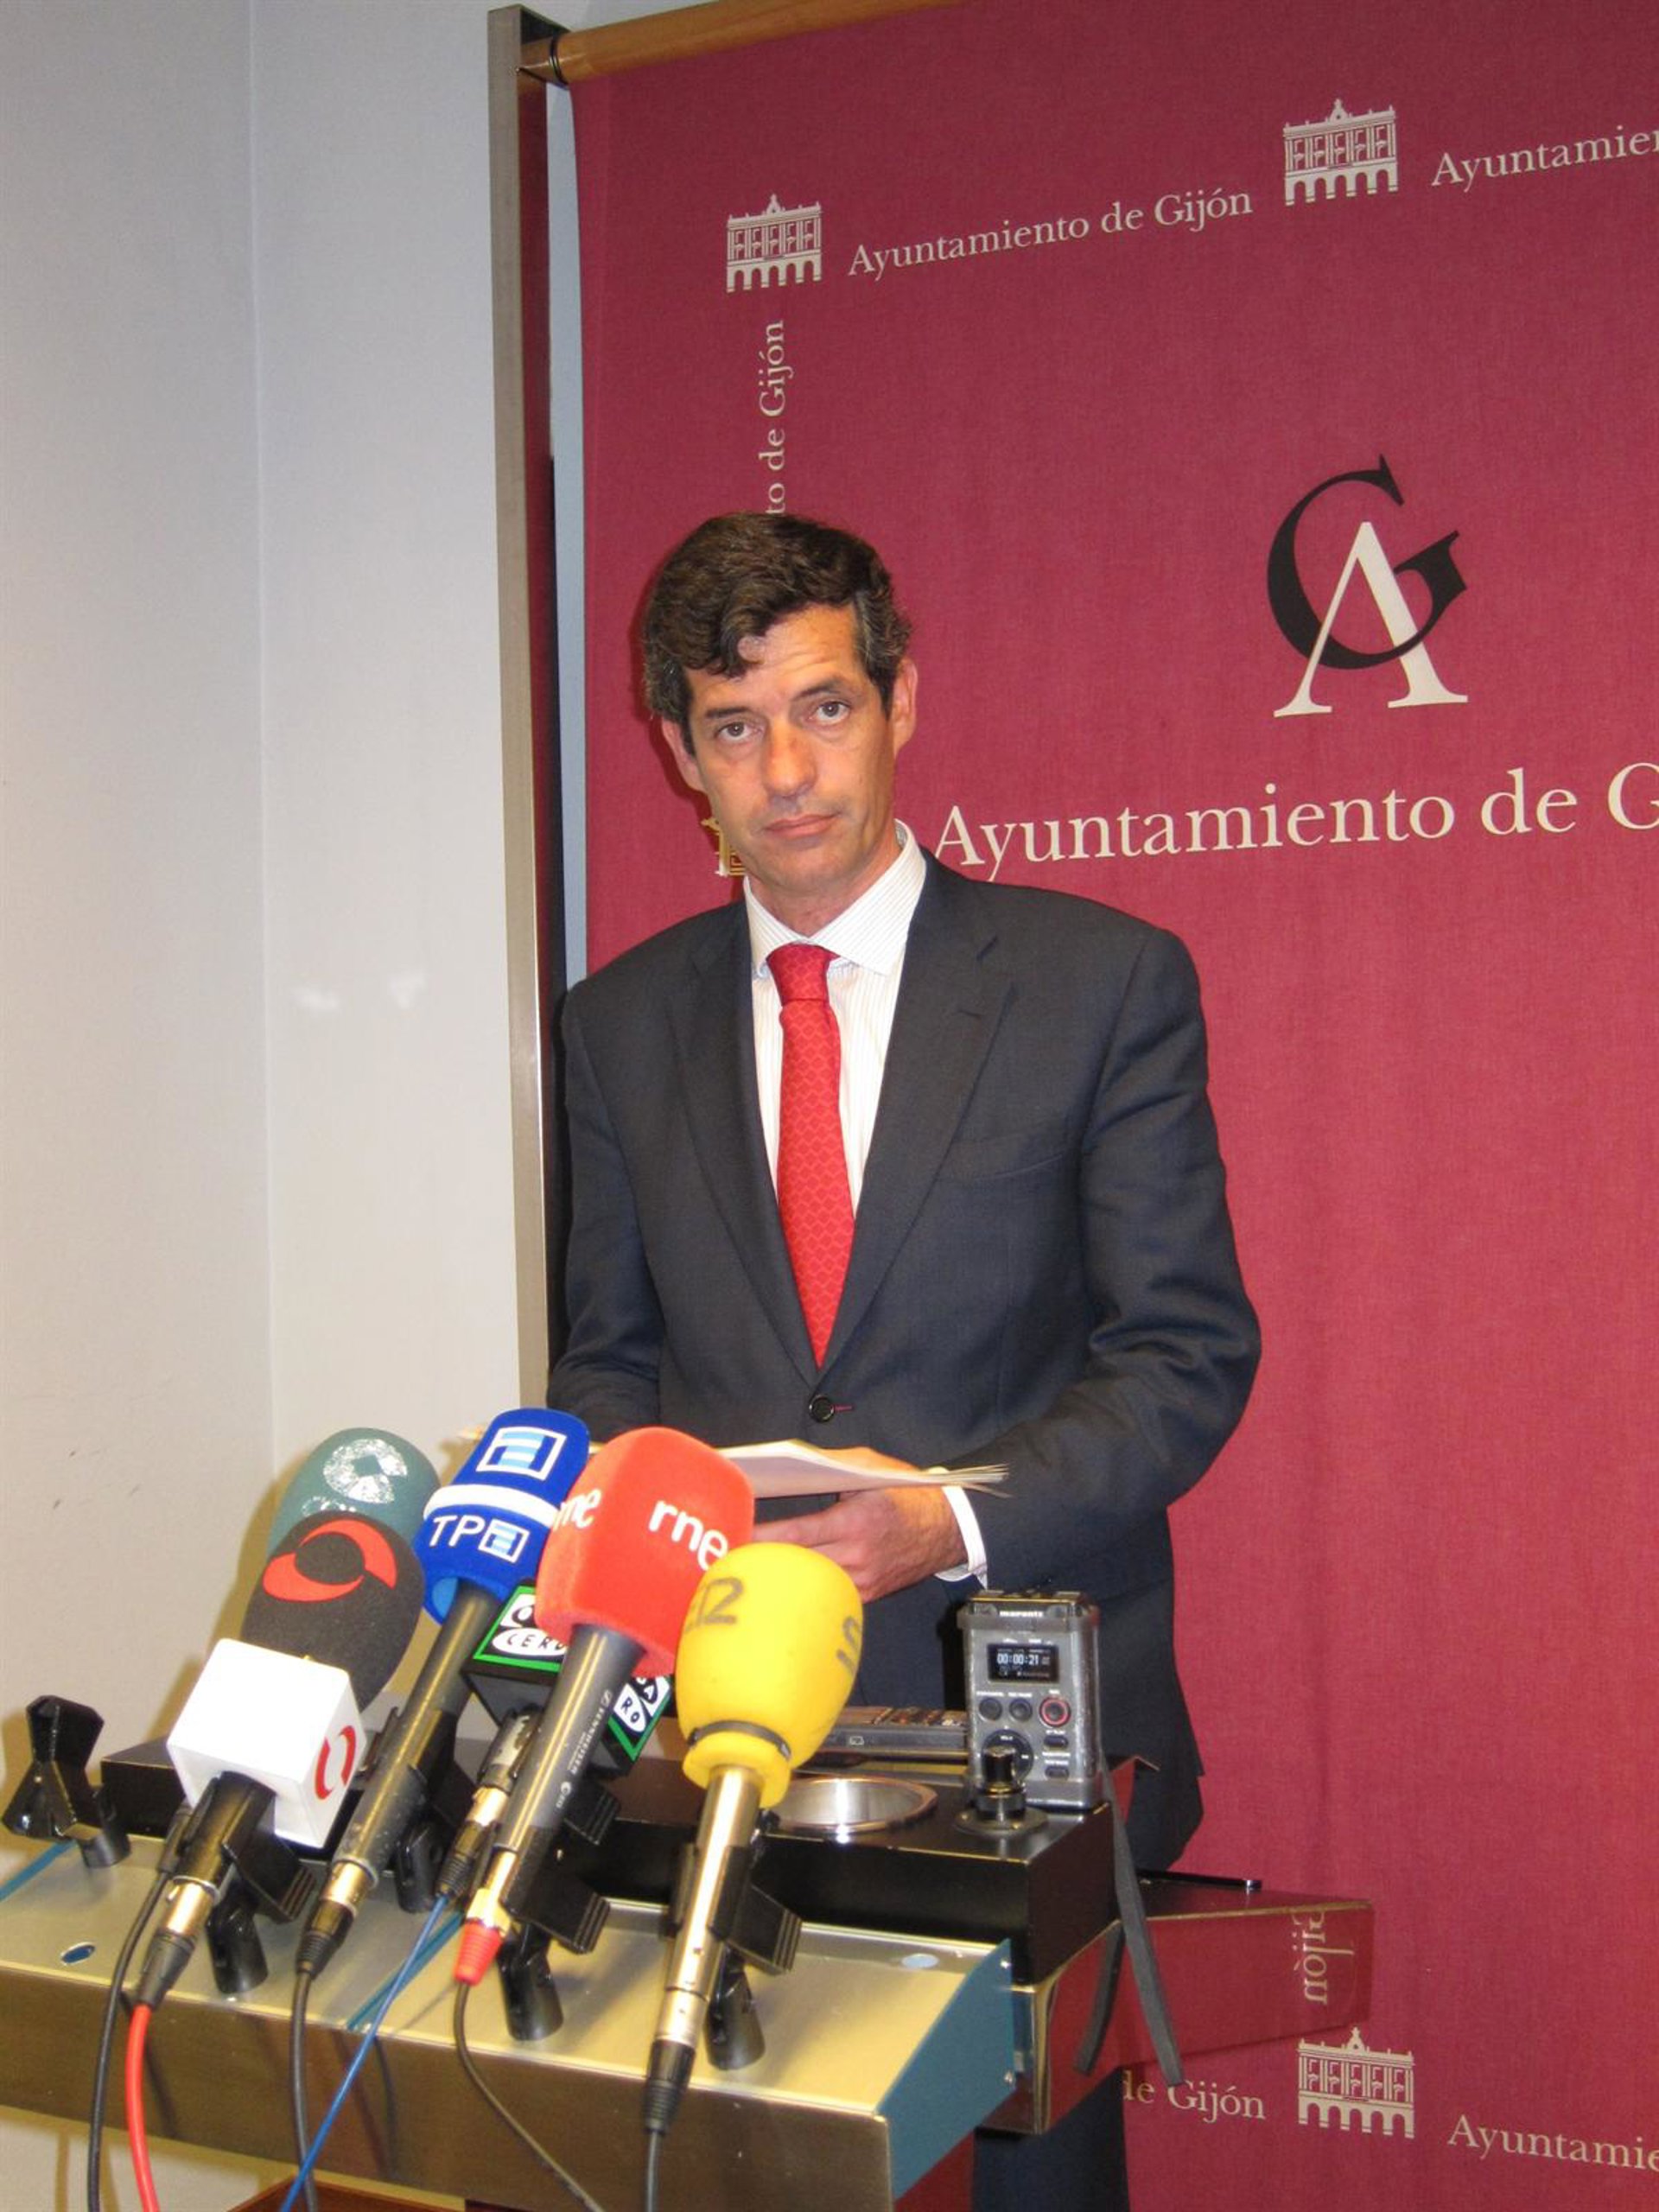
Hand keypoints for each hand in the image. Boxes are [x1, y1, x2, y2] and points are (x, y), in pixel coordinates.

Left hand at [755, 1455, 966, 1603]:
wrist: (948, 1529)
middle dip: (764, 1559)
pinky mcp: (867, 1595)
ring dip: (783, 1575)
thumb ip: (832, 1467)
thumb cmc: (908, 1494)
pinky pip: (828, 1593)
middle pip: (797, 1563)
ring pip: (809, 1584)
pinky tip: (787, 1579)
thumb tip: (792, 1466)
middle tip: (733, 1554)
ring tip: (754, 1567)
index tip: (737, 1537)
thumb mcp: (872, 1468)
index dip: (763, 1538)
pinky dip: (806, 1586)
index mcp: (855, 1521)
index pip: (797, 1534)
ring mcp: (862, 1580)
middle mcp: (857, 1555)